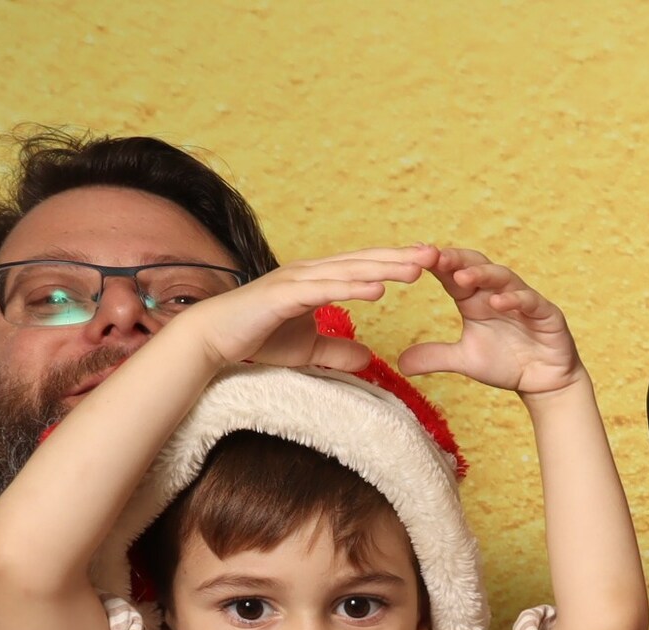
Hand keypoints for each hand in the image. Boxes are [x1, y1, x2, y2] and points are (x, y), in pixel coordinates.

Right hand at [174, 248, 430, 374]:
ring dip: (384, 268)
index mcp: (316, 280)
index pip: (362, 268)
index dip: (393, 262)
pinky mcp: (283, 296)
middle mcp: (308, 273)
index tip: (426, 261)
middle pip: (362, 262)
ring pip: (348, 271)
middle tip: (436, 253)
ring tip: (418, 268)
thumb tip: (369, 358)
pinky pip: (324, 290)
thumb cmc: (256, 339)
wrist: (213, 339)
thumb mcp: (308, 350)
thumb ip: (337, 350)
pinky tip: (377, 288)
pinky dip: (351, 288)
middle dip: (399, 258)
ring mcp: (295, 281)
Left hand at [396, 247, 585, 396]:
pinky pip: (530, 300)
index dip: (435, 264)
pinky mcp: (546, 314)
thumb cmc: (507, 364)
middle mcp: (497, 293)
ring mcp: (523, 301)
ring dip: (482, 274)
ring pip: (502, 276)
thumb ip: (435, 356)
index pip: (452, 273)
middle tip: (432, 257)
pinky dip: (515, 299)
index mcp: (474, 300)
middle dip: (455, 259)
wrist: (544, 383)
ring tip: (461, 278)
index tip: (411, 258)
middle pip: (475, 265)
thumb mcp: (465, 360)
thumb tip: (400, 363)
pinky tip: (498, 303)